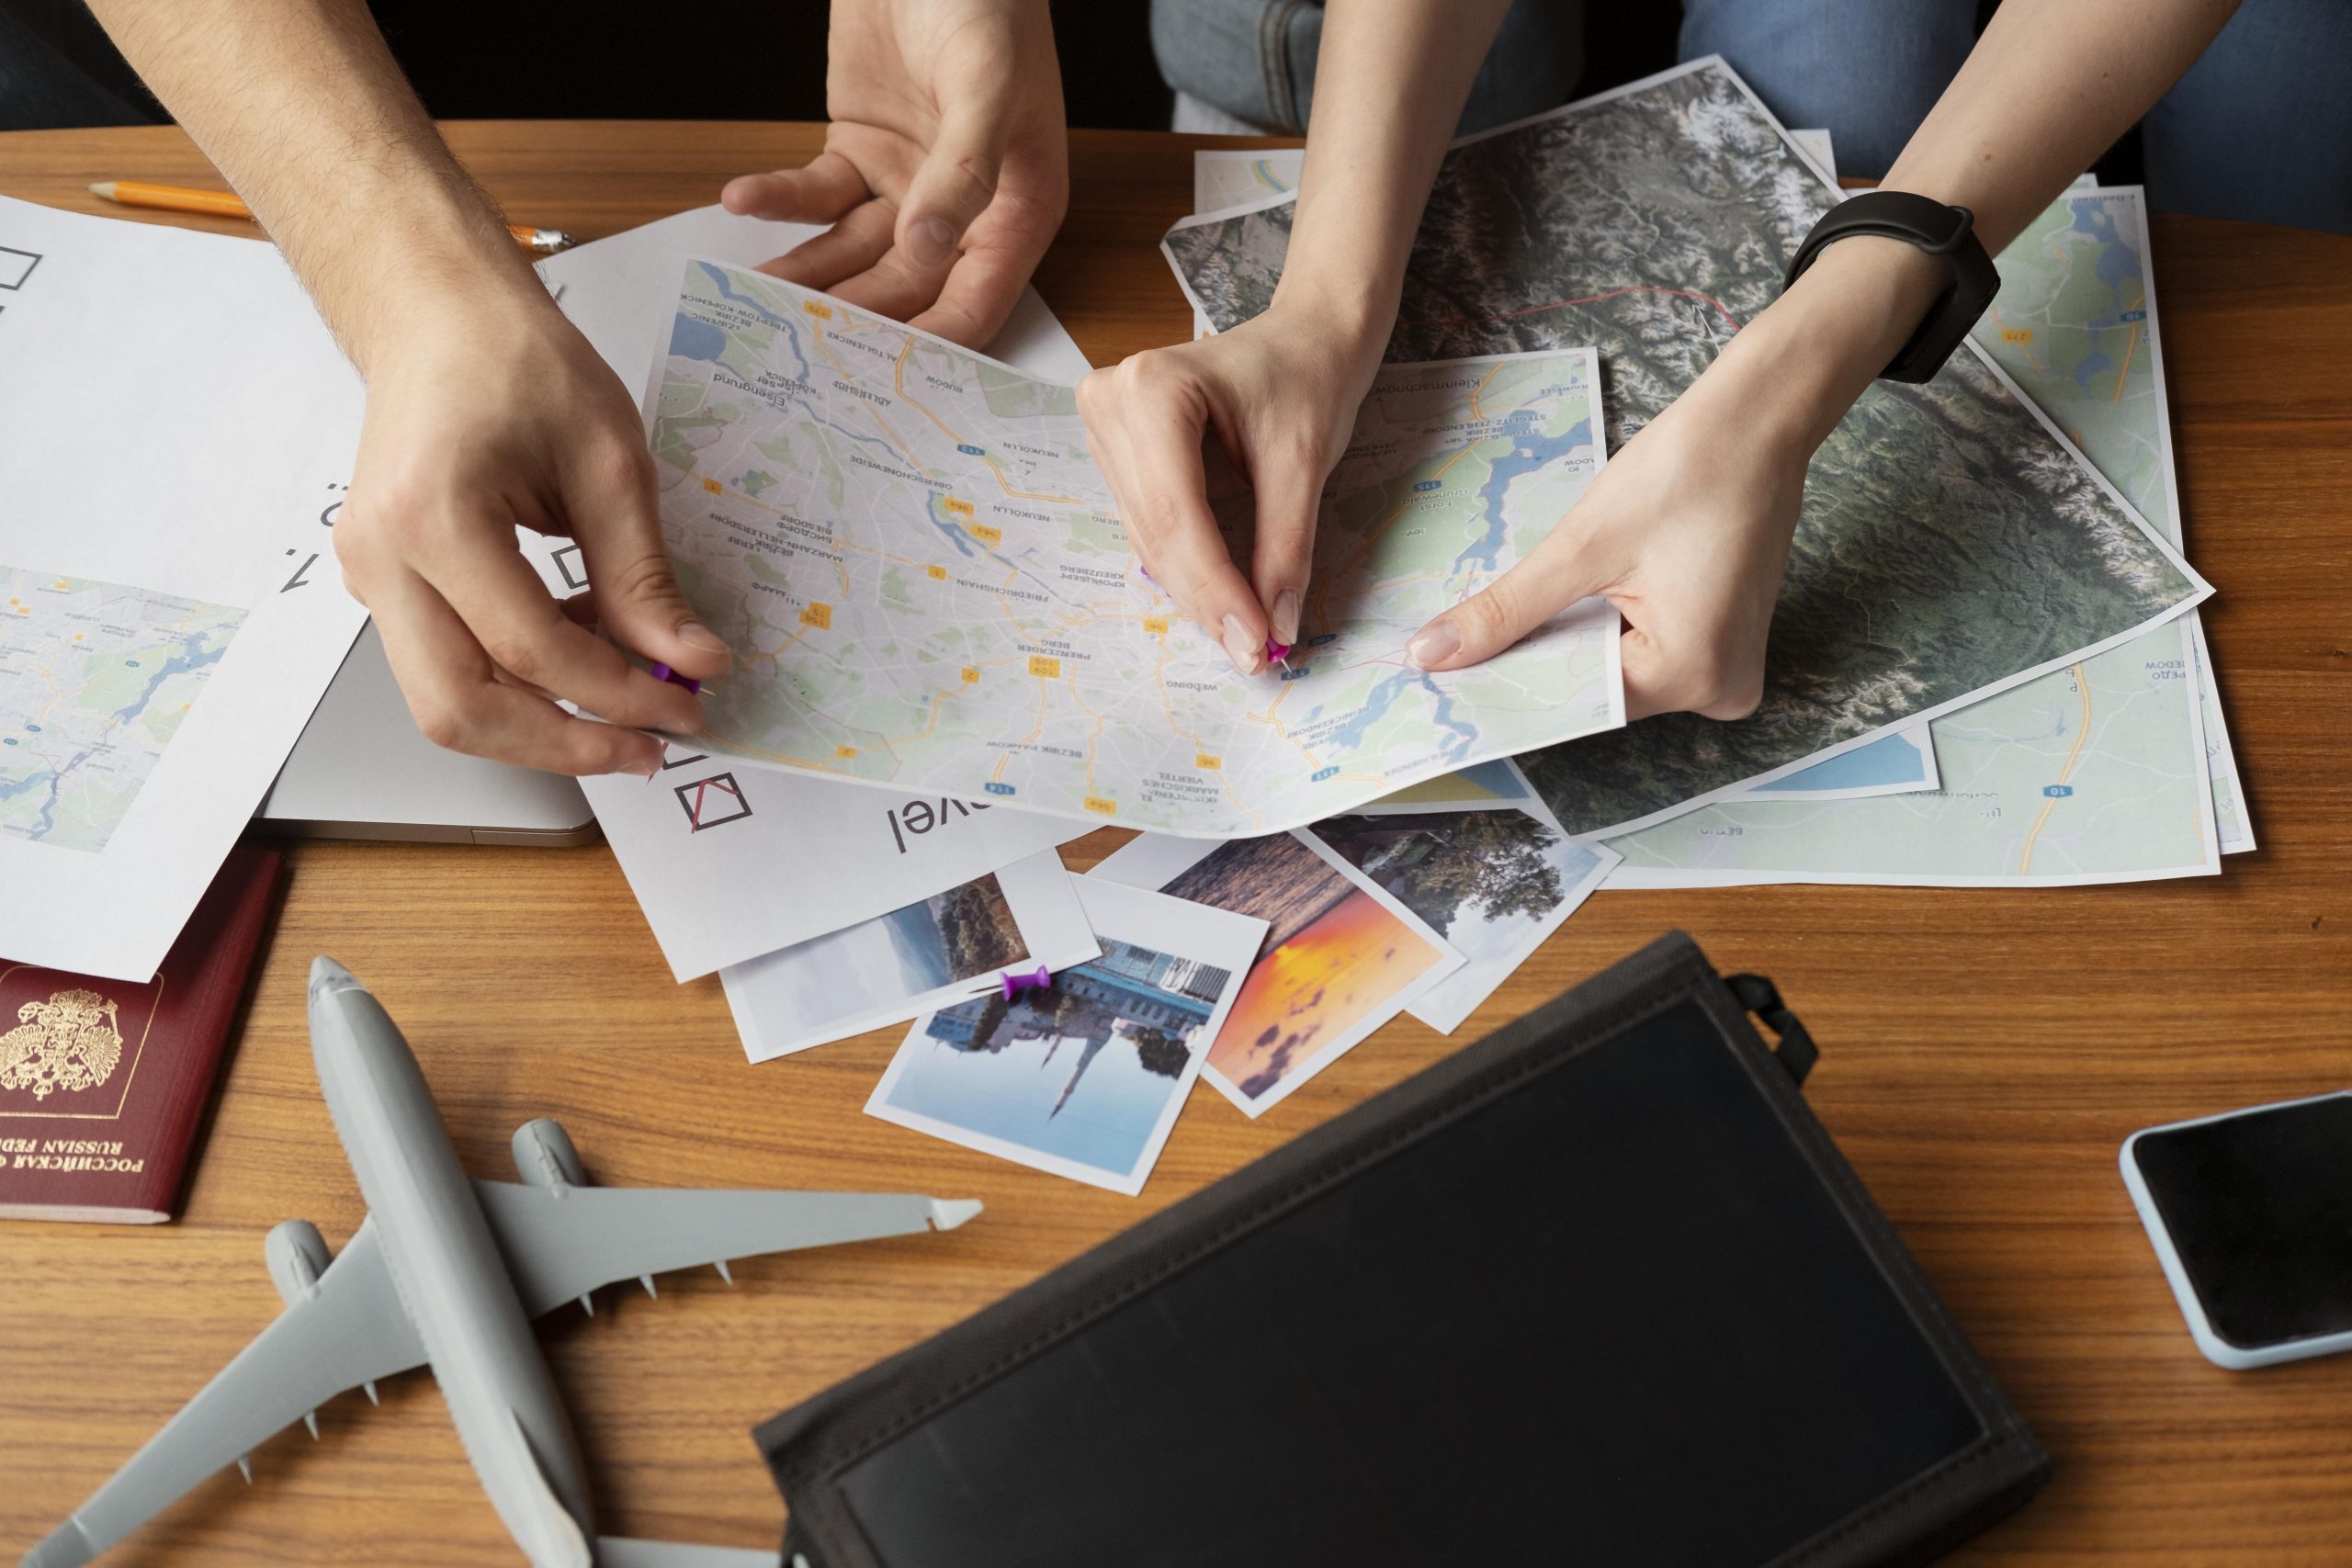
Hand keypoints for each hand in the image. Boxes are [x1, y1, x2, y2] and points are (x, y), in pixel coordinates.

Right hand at [332, 287, 731, 774]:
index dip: (617, 694)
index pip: (530, 649)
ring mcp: (369, 576)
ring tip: (629, 709)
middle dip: (564, 746)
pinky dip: (519, 683)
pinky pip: (447, 666)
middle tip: (650, 747)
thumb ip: (643, 575)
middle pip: (461, 709)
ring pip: (446, 704)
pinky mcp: (384, 584)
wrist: (438, 316)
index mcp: (431, 516)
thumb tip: (690, 662)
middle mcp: (380, 558)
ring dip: (541, 725)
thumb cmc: (517, 360)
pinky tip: (586, 659)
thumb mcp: (609, 461)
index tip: (686, 705)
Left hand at [720, 0, 1067, 348]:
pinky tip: (742, 200)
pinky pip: (817, 195)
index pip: (977, 299)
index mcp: (1017, 209)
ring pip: (852, 254)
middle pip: (906, 288)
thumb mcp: (987, 86)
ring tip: (756, 298)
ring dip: (807, 276)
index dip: (933, 344)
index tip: (883, 378)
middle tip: (800, 349)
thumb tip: (929, 247)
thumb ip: (962, 169)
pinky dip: (779, 200)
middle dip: (854, 319)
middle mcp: (964, 210)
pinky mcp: (859, 152)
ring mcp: (908, 184)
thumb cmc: (989, 4)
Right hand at [1077, 305, 1384, 674]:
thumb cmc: (1307, 377)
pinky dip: (1189, 566)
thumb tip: (1275, 627)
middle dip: (1208, 600)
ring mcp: (1104, 426)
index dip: (1215, 589)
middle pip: (1157, 533)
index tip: (1254, 645)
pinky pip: (1149, 527)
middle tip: (1255, 654)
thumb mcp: (1304, 462)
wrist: (1304, 336)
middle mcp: (1110, 403)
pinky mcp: (1115, 451)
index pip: (1178, 515)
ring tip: (1248, 634)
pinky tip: (1225, 597)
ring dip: (1197, 592)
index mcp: (1153, 390)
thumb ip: (1284, 547)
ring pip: (1149, 540)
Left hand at [1403, 360, 1804, 720]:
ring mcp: (1728, 671)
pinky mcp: (1724, 644)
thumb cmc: (1685, 471)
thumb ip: (1508, 611)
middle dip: (1541, 660)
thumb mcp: (1581, 547)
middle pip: (1599, 691)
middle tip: (1468, 640)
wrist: (1757, 422)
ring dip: (1573, 642)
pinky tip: (1581, 597)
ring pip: (1619, 673)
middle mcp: (1719, 691)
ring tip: (1528, 608)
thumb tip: (1434, 654)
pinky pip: (1648, 653)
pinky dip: (1607, 630)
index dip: (1512, 682)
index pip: (1576, 700)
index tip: (1449, 676)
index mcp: (1692, 675)